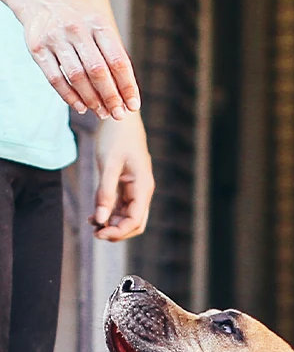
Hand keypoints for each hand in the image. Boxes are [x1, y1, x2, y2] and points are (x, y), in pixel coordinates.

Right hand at [18, 0, 139, 120]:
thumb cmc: (80, 21)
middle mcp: (77, 29)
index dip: (127, 86)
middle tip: (118, 115)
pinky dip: (69, 96)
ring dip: (92, 99)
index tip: (133, 106)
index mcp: (99, 24)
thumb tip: (127, 95)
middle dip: (111, 97)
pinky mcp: (37, 47)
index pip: (118, 61)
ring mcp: (55, 37)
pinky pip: (55, 77)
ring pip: (76, 76)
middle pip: (98, 71)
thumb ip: (113, 55)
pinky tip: (81, 107)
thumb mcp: (100, 27)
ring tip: (102, 113)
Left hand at [92, 114, 154, 241]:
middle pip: (135, 223)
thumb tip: (99, 219)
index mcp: (143, 187)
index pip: (135, 220)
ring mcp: (135, 189)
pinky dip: (108, 213)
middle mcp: (142, 191)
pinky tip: (93, 215)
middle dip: (117, 231)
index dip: (119, 231)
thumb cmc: (116, 138)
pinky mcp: (127, 185)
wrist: (120, 118)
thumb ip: (104, 193)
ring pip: (128, 216)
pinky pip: (120, 206)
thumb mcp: (108, 164)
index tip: (98, 233)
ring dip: (111, 223)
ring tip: (91, 223)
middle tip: (94, 233)